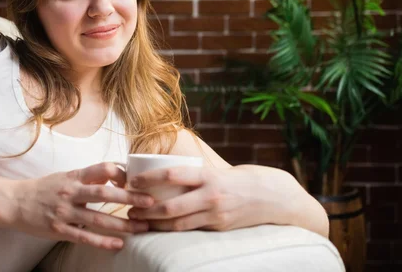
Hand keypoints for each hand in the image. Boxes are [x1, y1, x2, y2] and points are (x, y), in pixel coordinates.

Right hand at [10, 162, 154, 249]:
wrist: (14, 202)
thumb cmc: (45, 188)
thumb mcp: (66, 176)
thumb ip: (89, 176)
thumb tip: (115, 173)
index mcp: (74, 176)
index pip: (101, 169)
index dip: (120, 173)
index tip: (135, 181)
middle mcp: (70, 192)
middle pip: (104, 194)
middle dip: (130, 199)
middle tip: (150, 203)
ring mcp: (64, 212)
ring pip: (98, 219)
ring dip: (122, 224)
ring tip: (141, 228)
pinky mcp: (59, 230)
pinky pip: (84, 237)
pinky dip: (103, 242)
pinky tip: (119, 244)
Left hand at [126, 165, 299, 231]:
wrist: (273, 196)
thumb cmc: (239, 178)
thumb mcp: (216, 171)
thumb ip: (195, 175)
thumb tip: (165, 174)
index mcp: (208, 175)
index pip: (172, 175)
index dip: (149, 179)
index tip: (132, 180)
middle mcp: (211, 195)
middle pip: (171, 206)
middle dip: (146, 210)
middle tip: (128, 210)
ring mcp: (215, 214)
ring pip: (178, 223)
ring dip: (155, 224)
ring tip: (138, 223)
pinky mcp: (219, 228)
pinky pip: (191, 230)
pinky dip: (173, 230)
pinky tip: (160, 230)